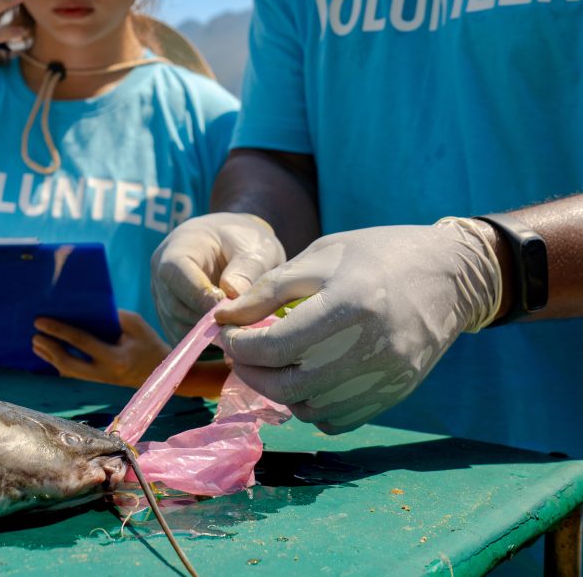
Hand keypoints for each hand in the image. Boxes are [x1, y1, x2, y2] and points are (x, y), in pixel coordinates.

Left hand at [31, 311, 171, 388]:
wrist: (163, 373)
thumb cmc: (149, 343)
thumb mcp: (135, 324)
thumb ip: (111, 316)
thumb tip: (84, 310)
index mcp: (115, 358)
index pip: (80, 341)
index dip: (58, 330)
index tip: (40, 321)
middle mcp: (104, 374)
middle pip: (68, 365)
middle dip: (48, 350)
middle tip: (34, 336)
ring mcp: (100, 383)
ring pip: (68, 373)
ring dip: (50, 358)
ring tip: (36, 344)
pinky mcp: (98, 385)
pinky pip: (74, 376)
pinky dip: (59, 365)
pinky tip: (49, 355)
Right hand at [151, 213, 285, 342]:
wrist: (233, 248)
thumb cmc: (243, 242)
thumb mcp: (254, 248)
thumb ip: (246, 270)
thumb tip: (232, 297)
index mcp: (175, 251)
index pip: (175, 276)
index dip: (201, 296)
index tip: (231, 309)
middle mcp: (160, 278)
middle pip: (176, 308)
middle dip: (209, 320)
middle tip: (243, 326)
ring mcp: (162, 302)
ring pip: (179, 329)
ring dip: (210, 335)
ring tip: (241, 330)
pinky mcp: (171, 322)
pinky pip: (184, 341)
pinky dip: (207, 345)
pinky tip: (231, 336)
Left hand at [216, 218, 500, 432]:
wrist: (451, 275)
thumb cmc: (377, 255)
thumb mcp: (320, 256)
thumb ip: (268, 290)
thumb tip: (224, 319)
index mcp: (348, 306)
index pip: (276, 345)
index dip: (240, 344)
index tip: (229, 334)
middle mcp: (369, 349)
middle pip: (287, 386)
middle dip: (251, 373)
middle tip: (241, 353)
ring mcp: (385, 378)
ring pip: (309, 409)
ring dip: (278, 392)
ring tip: (272, 363)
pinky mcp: (394, 395)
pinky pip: (336, 420)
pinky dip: (310, 406)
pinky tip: (306, 379)